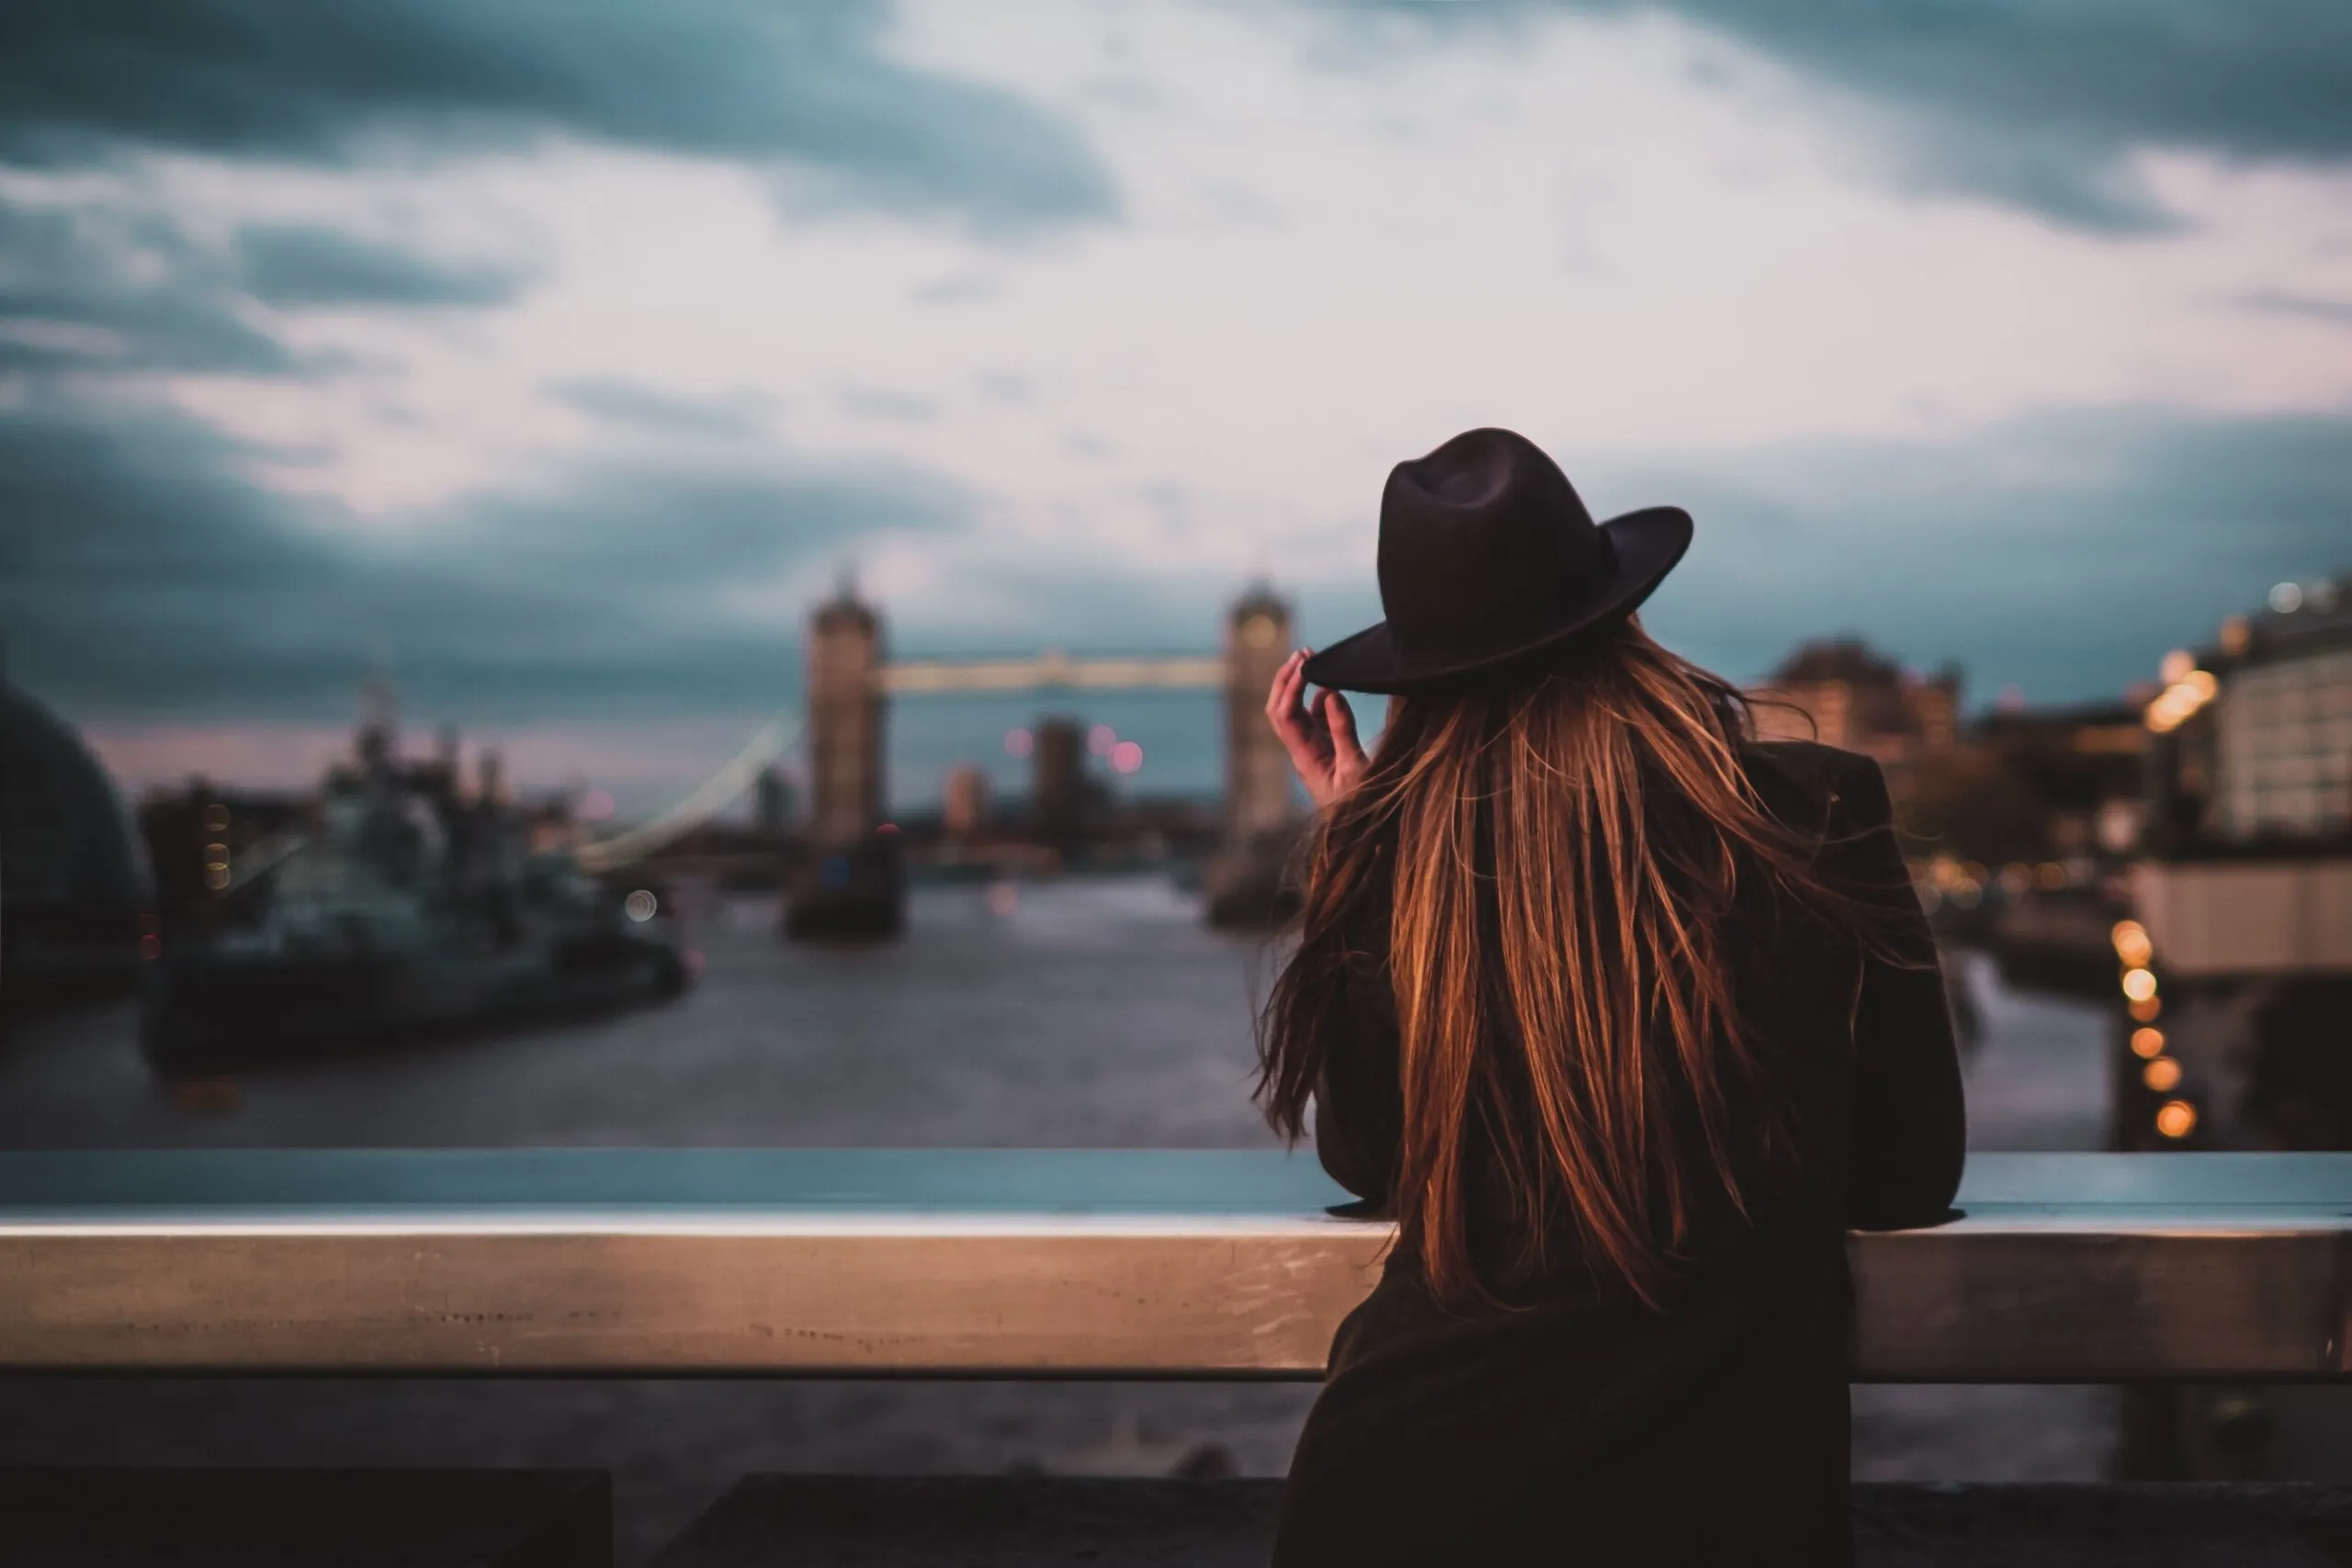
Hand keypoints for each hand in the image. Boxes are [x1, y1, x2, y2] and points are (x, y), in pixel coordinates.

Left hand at [1266, 649, 1366, 810]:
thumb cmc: (1359, 806)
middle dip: (1285, 679)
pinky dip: (1317, 698)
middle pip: (1278, 709)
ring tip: (1311, 659)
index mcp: (1304, 756)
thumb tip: (1331, 693)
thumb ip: (1343, 731)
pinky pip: (1312, 719)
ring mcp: (1310, 749)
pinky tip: (1329, 686)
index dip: (1290, 687)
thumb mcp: (1356, 768)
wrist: (1360, 834)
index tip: (1305, 665)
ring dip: (1296, 685)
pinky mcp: (1322, 750)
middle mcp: (1301, 750)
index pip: (1284, 715)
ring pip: (1293, 712)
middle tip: (1302, 653)